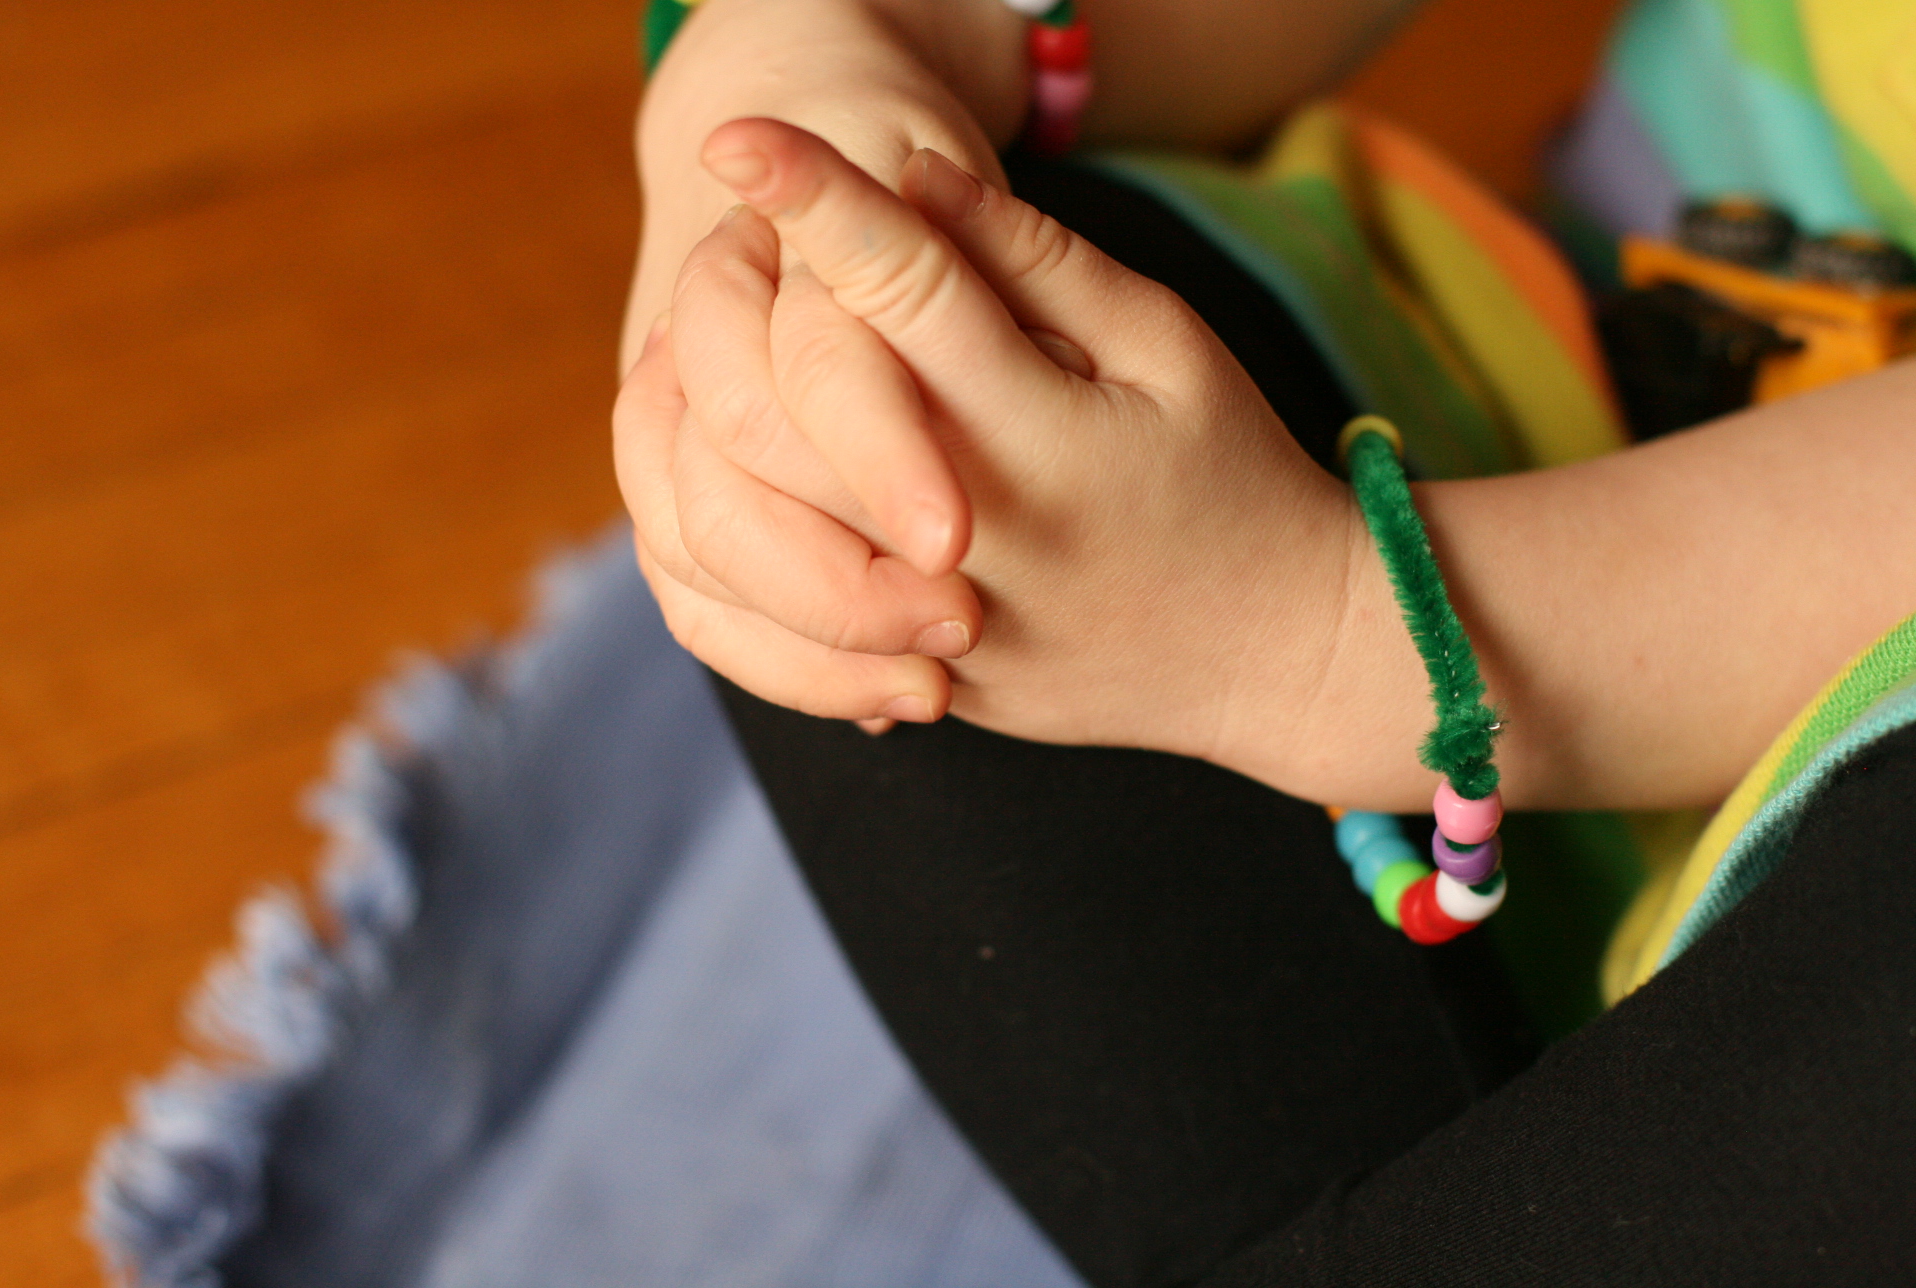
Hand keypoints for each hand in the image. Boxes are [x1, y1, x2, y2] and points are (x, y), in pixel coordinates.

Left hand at [631, 120, 1368, 786]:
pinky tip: (736, 452)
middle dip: (732, 304)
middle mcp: (967, 539)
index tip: (740, 137)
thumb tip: (912, 180)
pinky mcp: (915, 683)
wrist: (1275, 654)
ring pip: (745, 520)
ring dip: (706, 410)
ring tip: (716, 339)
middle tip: (734, 238)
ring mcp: (929, 628)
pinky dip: (729, 521)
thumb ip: (1038, 263)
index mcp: (1041, 436)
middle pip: (783, 408)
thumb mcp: (1166, 345)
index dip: (814, 204)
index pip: (899, 297)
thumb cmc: (1228, 473)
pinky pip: (770, 619)